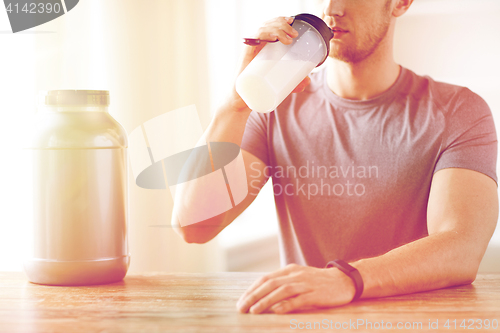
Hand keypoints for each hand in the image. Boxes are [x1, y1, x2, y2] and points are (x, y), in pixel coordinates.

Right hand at [228, 17, 308, 110]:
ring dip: (277, 29)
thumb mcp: (280, 83)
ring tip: (289, 39)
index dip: (281, 20)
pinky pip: (255, 38)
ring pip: (263, 28)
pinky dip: (265, 34)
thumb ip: (294, 82)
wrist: (244, 98)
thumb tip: (308, 80)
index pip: (271, 25)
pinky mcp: (247, 53)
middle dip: (283, 24)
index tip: (293, 22)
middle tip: (294, 34)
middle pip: (269, 24)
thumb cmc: (259, 87)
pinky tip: (274, 37)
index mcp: (264, 45)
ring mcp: (252, 47)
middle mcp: (257, 44)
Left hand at [236, 263, 355, 313]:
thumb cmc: (319, 282)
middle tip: (242, 308)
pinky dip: (286, 305)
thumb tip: (264, 295)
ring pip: (281, 291)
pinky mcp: (316, 294)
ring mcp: (306, 284)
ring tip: (254, 311)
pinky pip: (299, 299)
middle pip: (270, 284)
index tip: (242, 301)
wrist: (344, 281)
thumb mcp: (299, 278)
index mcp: (290, 270)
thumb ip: (283, 283)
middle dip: (253, 296)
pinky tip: (276, 311)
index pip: (266, 279)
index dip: (252, 290)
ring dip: (265, 301)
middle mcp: (296, 275)